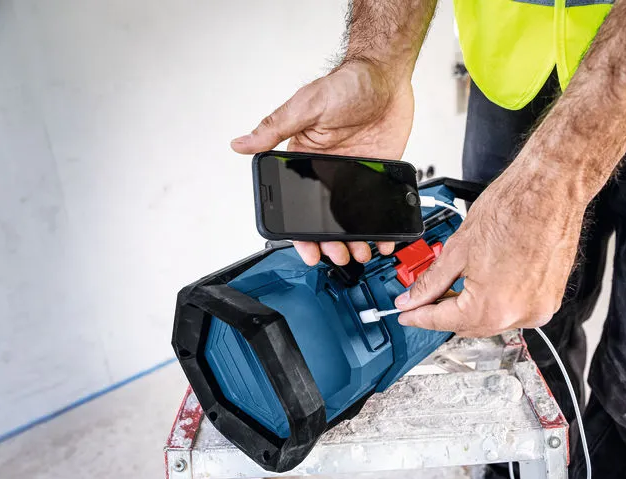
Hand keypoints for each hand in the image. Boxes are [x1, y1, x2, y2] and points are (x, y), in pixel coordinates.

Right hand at [231, 59, 414, 265]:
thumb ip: (275, 128)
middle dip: (331, 242)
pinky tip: (385, 238)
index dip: (302, 231)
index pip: (297, 203)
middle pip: (326, 217)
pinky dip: (382, 225)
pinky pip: (378, 205)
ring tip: (361, 253)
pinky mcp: (378, 173)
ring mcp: (355, 174)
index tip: (308, 250)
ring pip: (352, 217)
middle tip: (340, 256)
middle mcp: (328, 171)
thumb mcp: (306, 107)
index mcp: (305, 158)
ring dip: (356, 238)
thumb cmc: (345, 84)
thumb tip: (240, 143)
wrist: (385, 75)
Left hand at [395, 155, 587, 336]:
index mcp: (493, 305)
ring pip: (492, 321)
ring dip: (470, 309)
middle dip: (444, 313)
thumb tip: (414, 299)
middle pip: (469, 327)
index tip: (407, 315)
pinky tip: (484, 283)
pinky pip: (514, 311)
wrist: (550, 189)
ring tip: (456, 284)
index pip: (444, 322)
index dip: (419, 317)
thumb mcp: (458, 248)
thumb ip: (431, 282)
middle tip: (425, 298)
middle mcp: (520, 314)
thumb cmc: (513, 208)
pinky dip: (496, 302)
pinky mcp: (550, 299)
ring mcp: (539, 309)